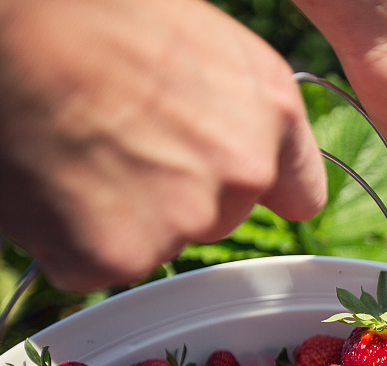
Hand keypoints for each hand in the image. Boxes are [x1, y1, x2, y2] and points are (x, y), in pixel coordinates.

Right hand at [0, 0, 325, 291]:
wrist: (10, 30)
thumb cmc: (92, 14)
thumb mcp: (196, 38)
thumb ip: (233, 102)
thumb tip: (236, 134)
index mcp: (272, 111)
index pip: (300, 191)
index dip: (261, 190)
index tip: (233, 188)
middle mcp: (243, 170)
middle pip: (219, 216)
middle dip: (176, 196)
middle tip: (116, 143)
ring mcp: (184, 218)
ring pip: (159, 241)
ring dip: (120, 216)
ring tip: (76, 150)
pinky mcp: (119, 254)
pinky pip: (98, 264)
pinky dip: (70, 239)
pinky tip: (50, 183)